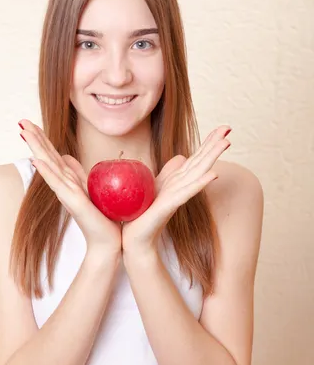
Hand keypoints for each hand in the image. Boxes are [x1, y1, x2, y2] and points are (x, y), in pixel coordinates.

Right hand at [18, 119, 121, 252]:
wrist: (108, 240)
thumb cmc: (101, 216)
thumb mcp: (90, 187)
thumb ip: (77, 172)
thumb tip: (67, 156)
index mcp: (68, 179)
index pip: (52, 154)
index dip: (41, 138)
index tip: (28, 122)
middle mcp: (64, 184)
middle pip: (47, 156)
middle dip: (35, 138)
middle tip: (20, 120)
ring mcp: (66, 193)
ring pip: (49, 165)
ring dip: (37, 148)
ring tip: (25, 132)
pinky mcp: (73, 202)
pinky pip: (58, 184)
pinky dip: (47, 172)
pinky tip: (36, 160)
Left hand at [122, 125, 231, 251]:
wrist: (135, 236)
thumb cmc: (146, 213)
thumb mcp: (157, 185)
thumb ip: (170, 172)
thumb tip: (180, 157)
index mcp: (179, 179)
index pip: (197, 157)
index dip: (210, 142)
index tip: (224, 127)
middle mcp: (182, 186)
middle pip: (201, 161)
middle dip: (215, 144)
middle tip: (229, 128)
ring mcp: (177, 195)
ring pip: (199, 172)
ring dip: (212, 157)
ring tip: (226, 142)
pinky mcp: (170, 206)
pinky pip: (187, 192)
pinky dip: (200, 182)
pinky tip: (213, 174)